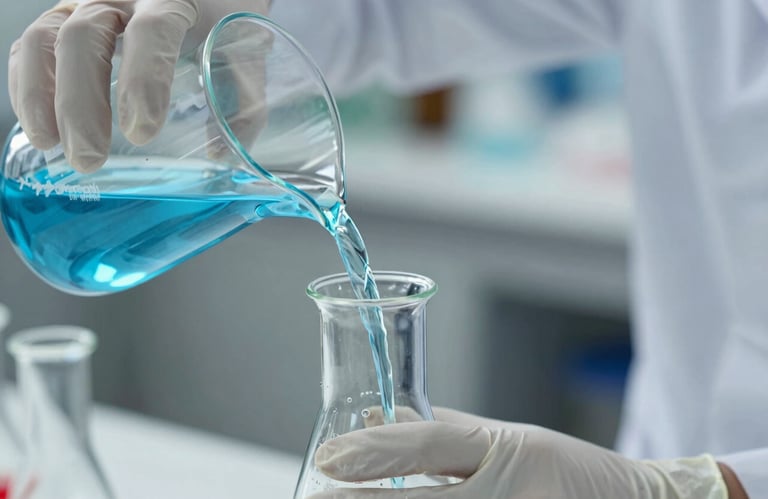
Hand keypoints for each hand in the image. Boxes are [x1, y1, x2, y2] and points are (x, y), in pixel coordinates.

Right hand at [8, 0, 269, 171]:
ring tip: (51, 145)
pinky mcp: (65, 15)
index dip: (143, 82)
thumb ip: (242, 101)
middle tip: (91, 158)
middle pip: (85, 37)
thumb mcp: (244, 52)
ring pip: (47, 38)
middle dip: (81, 103)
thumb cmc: (226, 17)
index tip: (142, 134)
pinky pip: (33, 45)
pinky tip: (40, 126)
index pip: (151, 31)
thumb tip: (222, 157)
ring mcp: (86, 1)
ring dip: (41, 96)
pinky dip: (28, 85)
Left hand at [310, 408, 728, 498]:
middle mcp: (510, 485)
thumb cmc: (571, 472)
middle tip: (315, 498)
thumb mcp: (511, 440)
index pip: (430, 441)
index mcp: (505, 448)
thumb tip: (386, 415)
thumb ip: (449, 431)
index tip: (327, 459)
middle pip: (426, 498)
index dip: (377, 450)